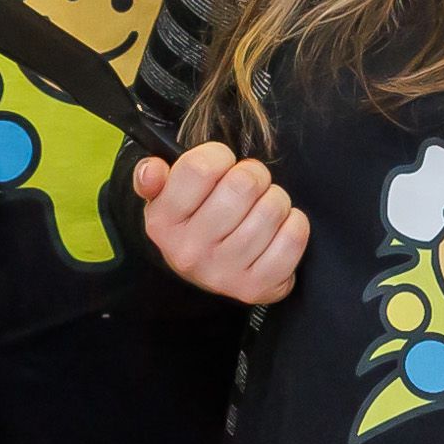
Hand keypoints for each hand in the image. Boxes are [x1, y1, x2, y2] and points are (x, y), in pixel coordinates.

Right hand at [130, 143, 310, 305]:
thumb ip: (152, 176)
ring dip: (275, 199)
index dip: (219, 156)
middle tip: (247, 187)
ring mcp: (222, 273)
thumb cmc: (193, 221)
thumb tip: (150, 170)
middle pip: (244, 184)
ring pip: (273, 207)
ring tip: (259, 209)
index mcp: (162, 223)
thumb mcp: (165, 197)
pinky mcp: (255, 287)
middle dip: (253, 175)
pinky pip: (293, 236)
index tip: (220, 166)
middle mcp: (188, 252)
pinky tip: (278, 229)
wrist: (207, 272)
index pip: (201, 167)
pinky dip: (293, 224)